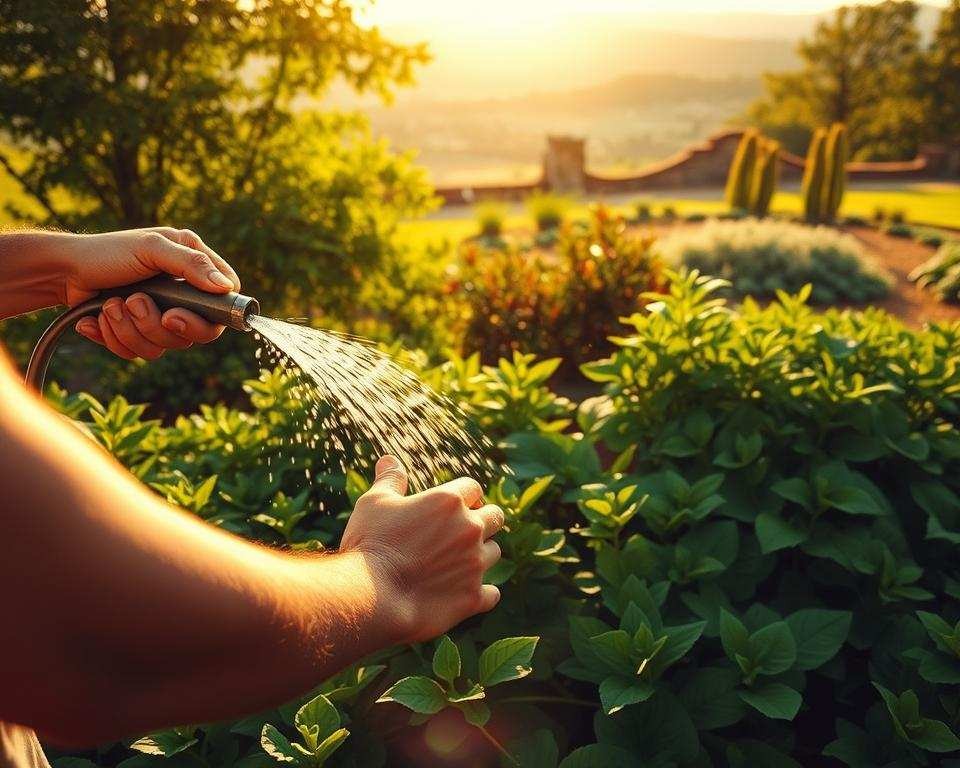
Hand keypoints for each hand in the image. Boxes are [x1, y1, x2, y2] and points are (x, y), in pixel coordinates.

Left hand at [67, 227, 240, 359]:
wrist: (63, 271)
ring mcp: (161, 317)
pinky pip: (138, 353)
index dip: (209, 318)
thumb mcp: (151, 247)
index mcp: (194, 269)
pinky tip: (99, 318)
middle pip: (197, 334)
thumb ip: (191, 264)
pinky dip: (114, 338)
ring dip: (130, 329)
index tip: (176, 314)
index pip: (225, 303)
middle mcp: (183, 296)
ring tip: (111, 304)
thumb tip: (226, 287)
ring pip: (164, 346)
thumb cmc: (107, 251)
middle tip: (136, 303)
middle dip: (158, 325)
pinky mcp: (138, 334)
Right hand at [340, 456, 503, 643]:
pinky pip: (492, 593)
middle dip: (482, 520)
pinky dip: (482, 592)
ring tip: (457, 563)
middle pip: (495, 516)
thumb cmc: (370, 544)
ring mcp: (475, 564)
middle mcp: (469, 529)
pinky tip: (464, 592)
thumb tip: (389, 460)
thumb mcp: (374, 503)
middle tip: (460, 531)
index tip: (452, 506)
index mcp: (448, 501)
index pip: (473, 487)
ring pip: (494, 553)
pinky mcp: (473, 597)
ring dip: (480, 555)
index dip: (463, 495)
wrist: (370, 598)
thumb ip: (389, 480)